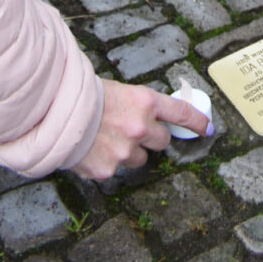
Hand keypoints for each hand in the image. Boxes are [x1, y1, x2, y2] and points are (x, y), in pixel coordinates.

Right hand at [73, 80, 210, 178]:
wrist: (55, 113)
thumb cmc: (87, 97)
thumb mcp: (120, 91)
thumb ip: (141, 106)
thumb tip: (158, 118)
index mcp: (145, 102)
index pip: (181, 113)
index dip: (196, 122)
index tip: (207, 129)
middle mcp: (140, 127)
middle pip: (162, 141)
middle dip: (152, 137)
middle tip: (133, 130)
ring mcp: (125, 151)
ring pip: (140, 158)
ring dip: (130, 151)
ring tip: (107, 138)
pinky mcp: (109, 170)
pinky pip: (117, 169)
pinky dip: (108, 161)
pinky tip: (93, 149)